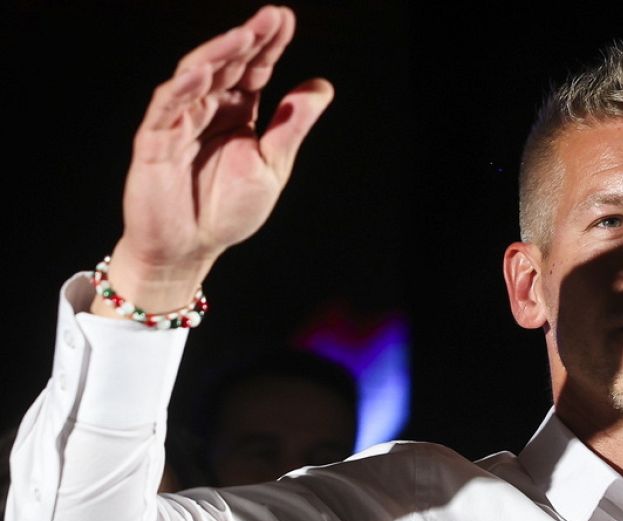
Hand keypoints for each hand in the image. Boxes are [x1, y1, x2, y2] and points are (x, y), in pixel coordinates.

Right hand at [95, 5, 333, 315]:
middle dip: (248, 38)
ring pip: (195, 76)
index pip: (253, 69)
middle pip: (227, 64)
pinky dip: (184, 87)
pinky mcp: (155, 141)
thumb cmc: (227, 210)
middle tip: (272, 16)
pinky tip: (204, 69)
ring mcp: (178, 121)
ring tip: (243, 35)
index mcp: (236, 112)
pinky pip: (167, 107)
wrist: (190, 249)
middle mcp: (207, 109)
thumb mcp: (272, 164)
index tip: (285, 18)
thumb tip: (320, 85)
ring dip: (219, 54)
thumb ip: (291, 125)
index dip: (268, 44)